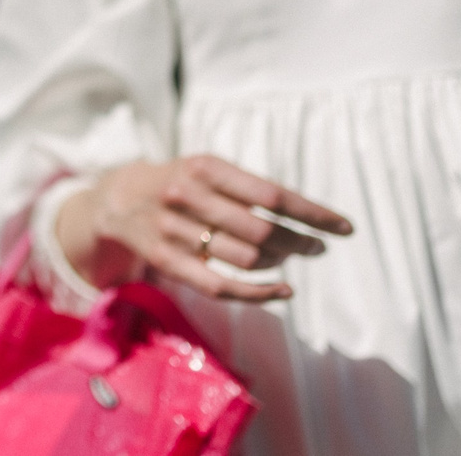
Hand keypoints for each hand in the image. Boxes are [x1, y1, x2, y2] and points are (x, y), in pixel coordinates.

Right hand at [55, 155, 350, 302]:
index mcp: (204, 167)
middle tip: (319, 247)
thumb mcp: (208, 169)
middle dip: (300, 242)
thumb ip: (248, 188)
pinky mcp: (166, 261)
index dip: (313, 214)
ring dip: (280, 263)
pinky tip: (283, 290)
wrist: (116, 197)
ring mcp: (174, 231)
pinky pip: (221, 286)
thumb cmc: (180, 182)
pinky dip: (259, 293)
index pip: (272, 195)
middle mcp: (187, 196)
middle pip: (262, 231)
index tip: (344, 227)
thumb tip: (306, 218)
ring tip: (292, 259)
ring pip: (245, 258)